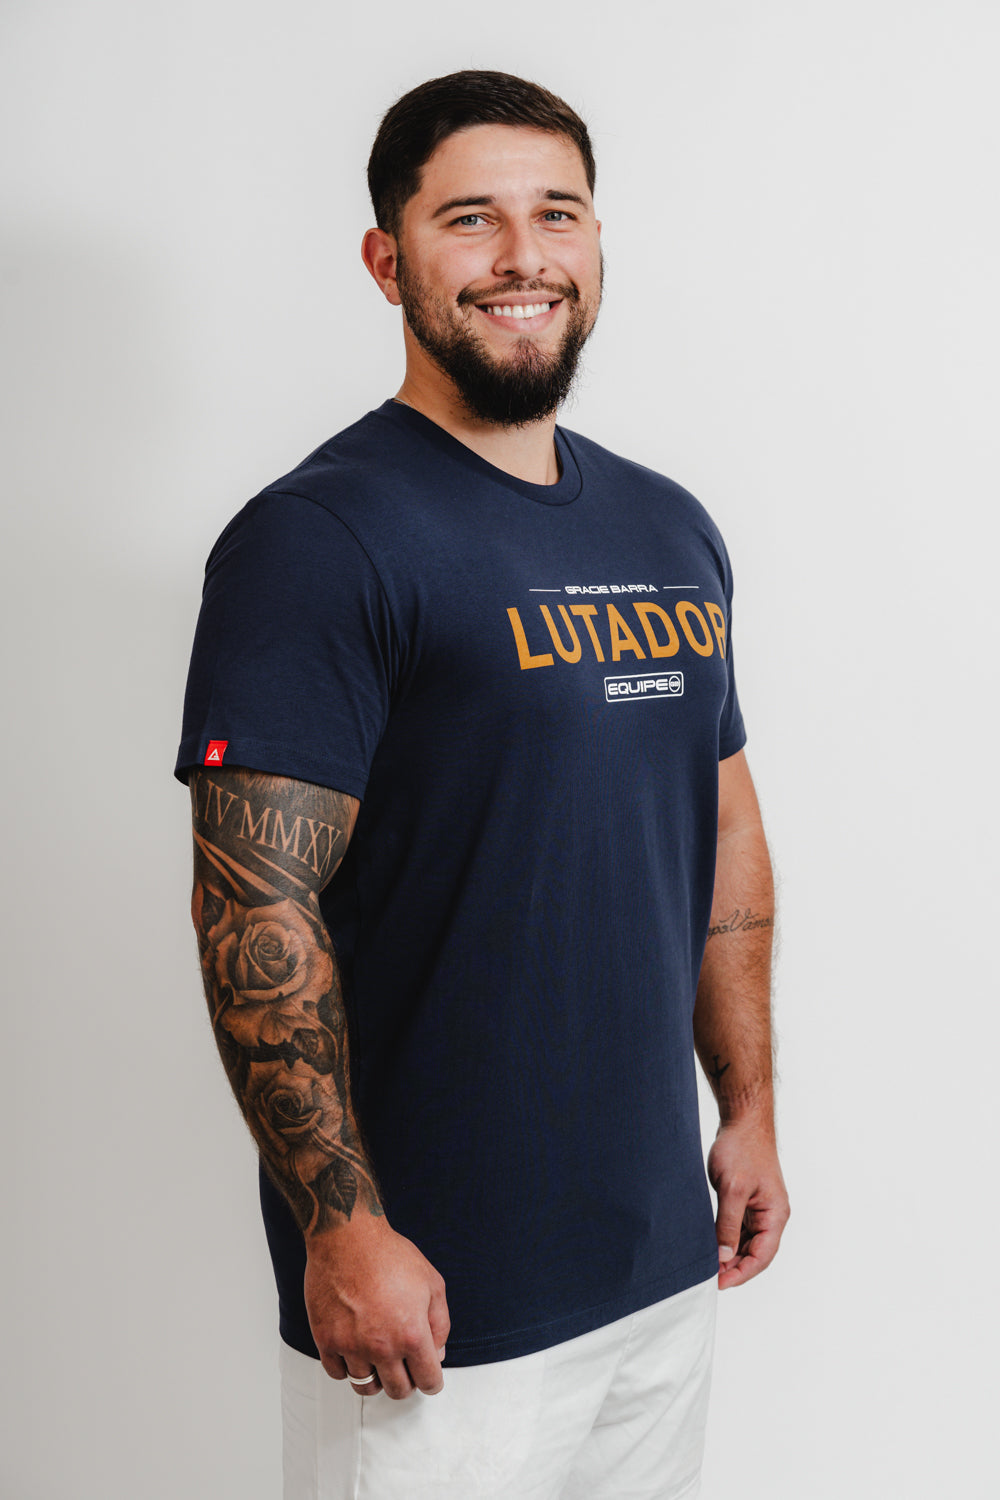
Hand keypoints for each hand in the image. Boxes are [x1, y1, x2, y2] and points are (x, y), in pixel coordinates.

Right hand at [303, 1215, 449, 1399]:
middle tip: (404, 1368)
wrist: (348, 1237)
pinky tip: (355, 1352)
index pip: (428, 1381)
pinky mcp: (326, 1339)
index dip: (432, 1381)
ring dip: (376, 1378)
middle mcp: (382, 1347)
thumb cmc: (389, 1255)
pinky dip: (347, 1368)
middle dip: (406, 1382)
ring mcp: (351, 1346)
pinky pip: (337, 1373)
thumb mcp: (432, 1283)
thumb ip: (440, 1323)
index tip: (428, 1377)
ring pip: (365, 1386)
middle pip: (398, 1390)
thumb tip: (437, 1353)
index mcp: (412, 1334)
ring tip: (378, 1361)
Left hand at [707, 1118, 789, 1289]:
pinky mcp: (747, 1202)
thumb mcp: (732, 1189)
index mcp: (775, 1215)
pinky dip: (726, 1240)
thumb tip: (723, 1257)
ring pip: (746, 1244)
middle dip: (733, 1268)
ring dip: (729, 1256)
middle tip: (707, 1277)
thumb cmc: (742, 1149)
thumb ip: (728, 1225)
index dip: (741, 1274)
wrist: (743, 1121)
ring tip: (706, 1265)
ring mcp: (760, 1210)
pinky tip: (710, 1245)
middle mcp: (771, 1216)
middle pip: (755, 1254)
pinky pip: (739, 1229)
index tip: (718, 1283)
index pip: (762, 1257)